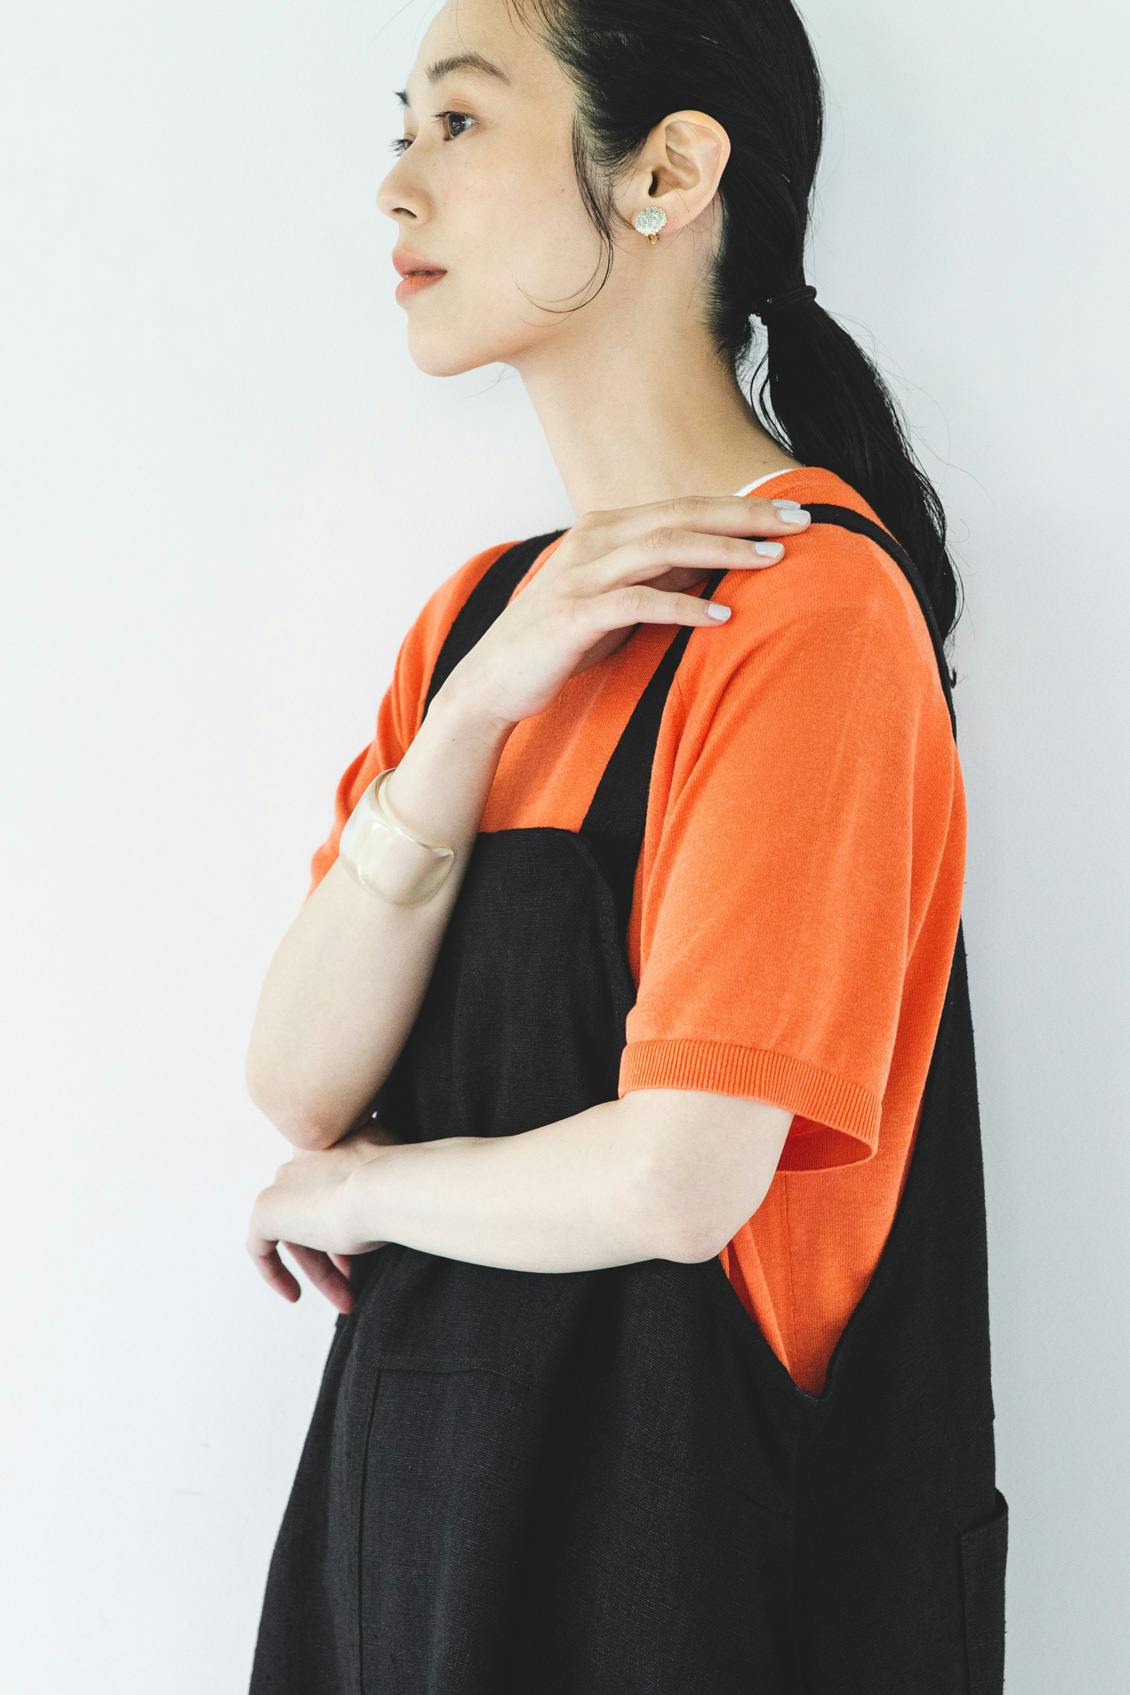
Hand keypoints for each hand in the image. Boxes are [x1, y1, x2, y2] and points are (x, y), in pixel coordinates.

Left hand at [247, 1123, 395, 1310]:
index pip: (336, 1184)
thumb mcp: (399, 1168)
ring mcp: (284, 1181)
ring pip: (298, 1232)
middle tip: (359, 1282)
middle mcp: (304, 1153)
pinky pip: (261, 1246)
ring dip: (321, 1269)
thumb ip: (387, 1173)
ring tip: (346, 1300)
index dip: (350, 1220)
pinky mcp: (266, 1210)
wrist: (388, 1186)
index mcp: (335, 1135)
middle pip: (316, 1211)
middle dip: (338, 1252)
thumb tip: (403, 1194)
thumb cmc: (406, 1180)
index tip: (369, 1244)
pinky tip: (293, 1294)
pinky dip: (275, 1271)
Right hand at [449, 493, 808, 730]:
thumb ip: (659, 576)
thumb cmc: (560, 643)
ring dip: (722, 551)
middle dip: (745, 517)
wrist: (492, 682)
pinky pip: (637, 601)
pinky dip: (682, 605)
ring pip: (663, 548)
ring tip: (772, 560)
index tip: (793, 513)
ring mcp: (581, 575)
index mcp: (605, 529)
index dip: (740, 507)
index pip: (684, 508)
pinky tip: (721, 615)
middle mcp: (593, 541)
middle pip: (682, 516)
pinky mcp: (573, 615)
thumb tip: (716, 561)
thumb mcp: (618, 601)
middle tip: (801, 523)